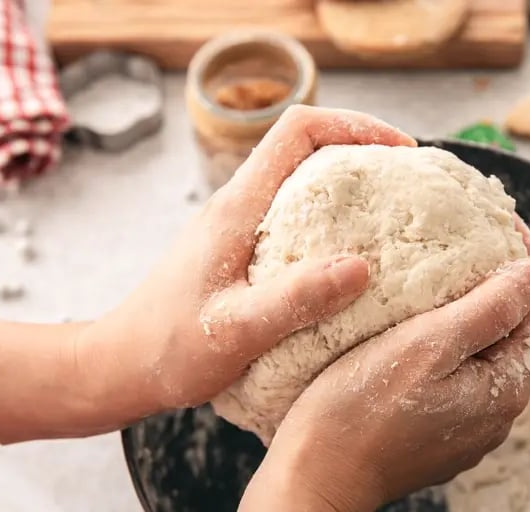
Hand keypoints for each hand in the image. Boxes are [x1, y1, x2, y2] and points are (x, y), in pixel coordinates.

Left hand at [77, 105, 415, 421]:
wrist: (121, 368)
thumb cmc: (169, 350)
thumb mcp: (235, 330)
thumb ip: (296, 299)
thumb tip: (361, 266)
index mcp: (237, 207)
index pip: (299, 129)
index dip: (355, 125)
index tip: (400, 153)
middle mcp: (238, 206)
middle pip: (306, 147)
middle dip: (362, 153)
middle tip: (409, 186)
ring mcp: (239, 227)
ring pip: (302, 182)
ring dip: (349, 188)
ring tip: (393, 220)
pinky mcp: (240, 252)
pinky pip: (296, 218)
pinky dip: (333, 224)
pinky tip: (354, 262)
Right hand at [260, 225, 529, 511]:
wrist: (313, 481)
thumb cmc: (360, 412)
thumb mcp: (427, 347)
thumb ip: (489, 310)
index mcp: (507, 388)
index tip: (500, 222)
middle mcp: (497, 411)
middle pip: (525, 330)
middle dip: (506, 280)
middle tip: (469, 237)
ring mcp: (467, 424)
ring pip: (490, 350)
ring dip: (475, 308)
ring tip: (439, 271)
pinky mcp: (436, 429)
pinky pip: (459, 371)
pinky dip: (449, 336)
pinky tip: (413, 319)